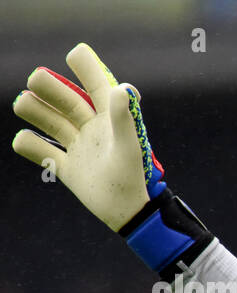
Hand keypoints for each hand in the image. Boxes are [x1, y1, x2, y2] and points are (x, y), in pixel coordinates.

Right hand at [13, 42, 164, 229]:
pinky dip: (28, 145)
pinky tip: (22, 140)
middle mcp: (92, 129)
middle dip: (49, 88)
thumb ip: (125, 118)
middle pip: (66, 100)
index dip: (87, 67)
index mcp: (110, 119)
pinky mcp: (69, 168)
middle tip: (35, 80)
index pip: (97, 84)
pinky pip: (42, 153)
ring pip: (51, 122)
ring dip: (34, 110)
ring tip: (22, 103)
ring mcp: (79, 147)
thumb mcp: (129, 146)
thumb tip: (123, 88)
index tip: (75, 54)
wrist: (128, 213)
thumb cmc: (134, 177)